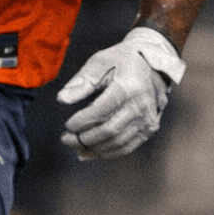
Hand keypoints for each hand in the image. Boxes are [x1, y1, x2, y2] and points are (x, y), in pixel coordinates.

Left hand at [58, 27, 184, 159]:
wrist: (151, 64)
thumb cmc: (121, 61)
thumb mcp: (100, 62)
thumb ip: (81, 81)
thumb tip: (62, 99)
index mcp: (129, 86)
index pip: (101, 110)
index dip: (82, 121)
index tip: (68, 124)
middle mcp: (141, 105)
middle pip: (109, 130)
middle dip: (84, 138)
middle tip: (66, 138)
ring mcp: (147, 118)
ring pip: (116, 142)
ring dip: (93, 148)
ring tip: (75, 146)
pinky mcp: (149, 128)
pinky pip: (127, 147)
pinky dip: (107, 153)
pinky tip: (90, 153)